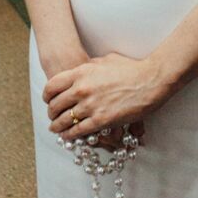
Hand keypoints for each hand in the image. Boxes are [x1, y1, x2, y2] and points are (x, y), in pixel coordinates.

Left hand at [44, 52, 172, 138]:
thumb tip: (84, 69)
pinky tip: (68, 136)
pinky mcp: (101, 120)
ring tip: (56, 129)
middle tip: (52, 117)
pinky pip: (78, 131)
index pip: (53, 86)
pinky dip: (70, 135)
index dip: (47, 95)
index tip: (48, 100)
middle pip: (55, 105)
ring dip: (57, 127)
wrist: (150, 79)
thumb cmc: (131, 67)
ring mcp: (90, 106)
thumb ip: (91, 66)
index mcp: (81, 72)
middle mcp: (82, 89)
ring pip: (64, 121)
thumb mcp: (105, 60)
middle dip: (51, 113)